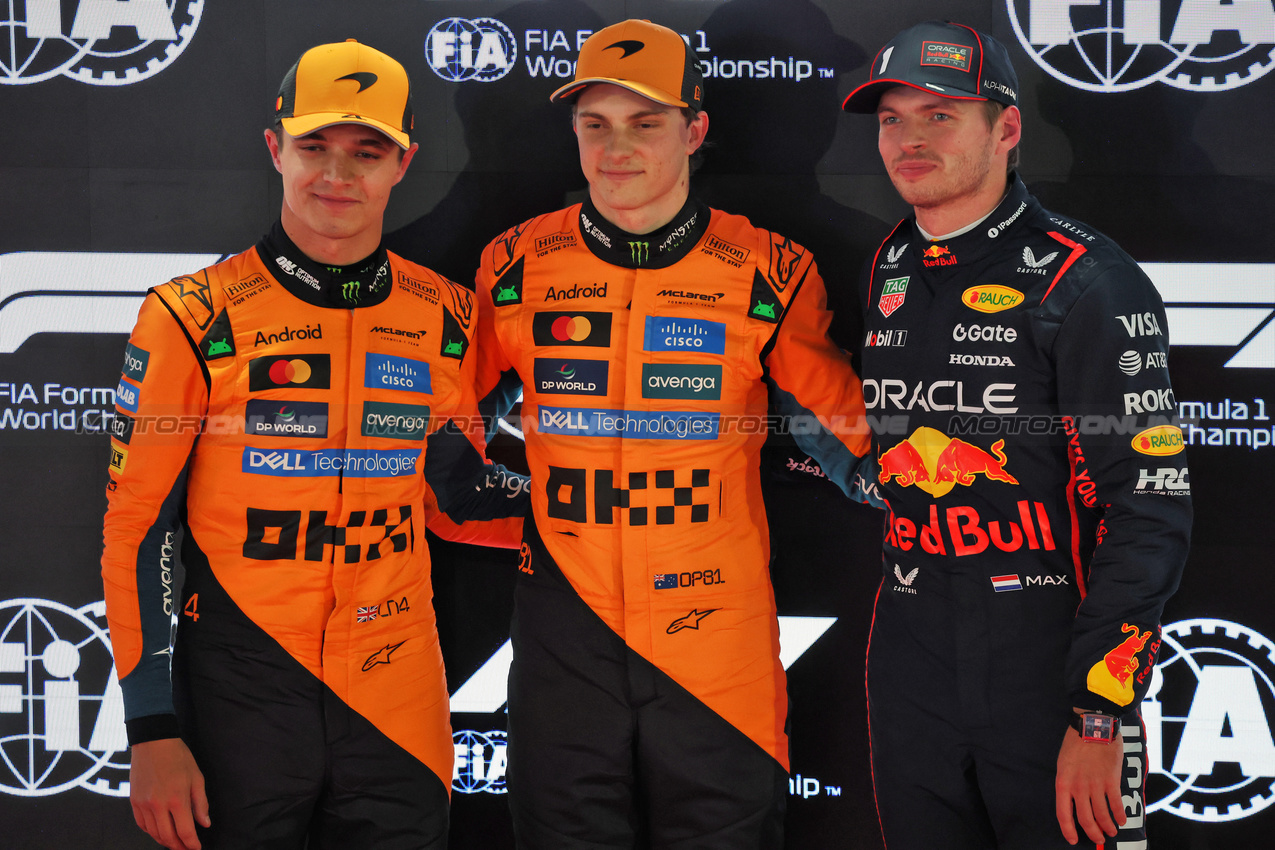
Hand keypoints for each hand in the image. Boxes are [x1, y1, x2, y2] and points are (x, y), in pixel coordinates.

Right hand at [129, 738, 210, 849]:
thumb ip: (201, 803)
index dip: (192, 844)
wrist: (153, 742)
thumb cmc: (179, 757)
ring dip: (165, 841)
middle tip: (186, 849)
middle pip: (168, 837)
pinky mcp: (134, 801)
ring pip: (154, 833)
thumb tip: (205, 824)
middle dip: (178, 847)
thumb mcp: (197, 777)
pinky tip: (160, 832)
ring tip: (175, 843)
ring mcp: (143, 804)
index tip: (197, 848)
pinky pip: (142, 824)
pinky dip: (151, 832)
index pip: (185, 831)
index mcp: (177, 799)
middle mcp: (158, 805)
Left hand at [1055, 722, 1125, 844]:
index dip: (1068, 830)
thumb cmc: (1076, 742)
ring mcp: (1095, 785)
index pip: (1063, 813)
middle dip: (1093, 832)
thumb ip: (1069, 782)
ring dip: (1108, 827)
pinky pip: (1116, 804)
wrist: (1093, 726)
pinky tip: (1121, 820)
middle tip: (1098, 838)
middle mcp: (1078, 787)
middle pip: (1085, 819)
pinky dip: (1119, 815)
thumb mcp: (1064, 763)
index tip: (1073, 840)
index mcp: (1063, 782)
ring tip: (1111, 831)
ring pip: (1102, 815)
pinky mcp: (1111, 780)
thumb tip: (1076, 798)